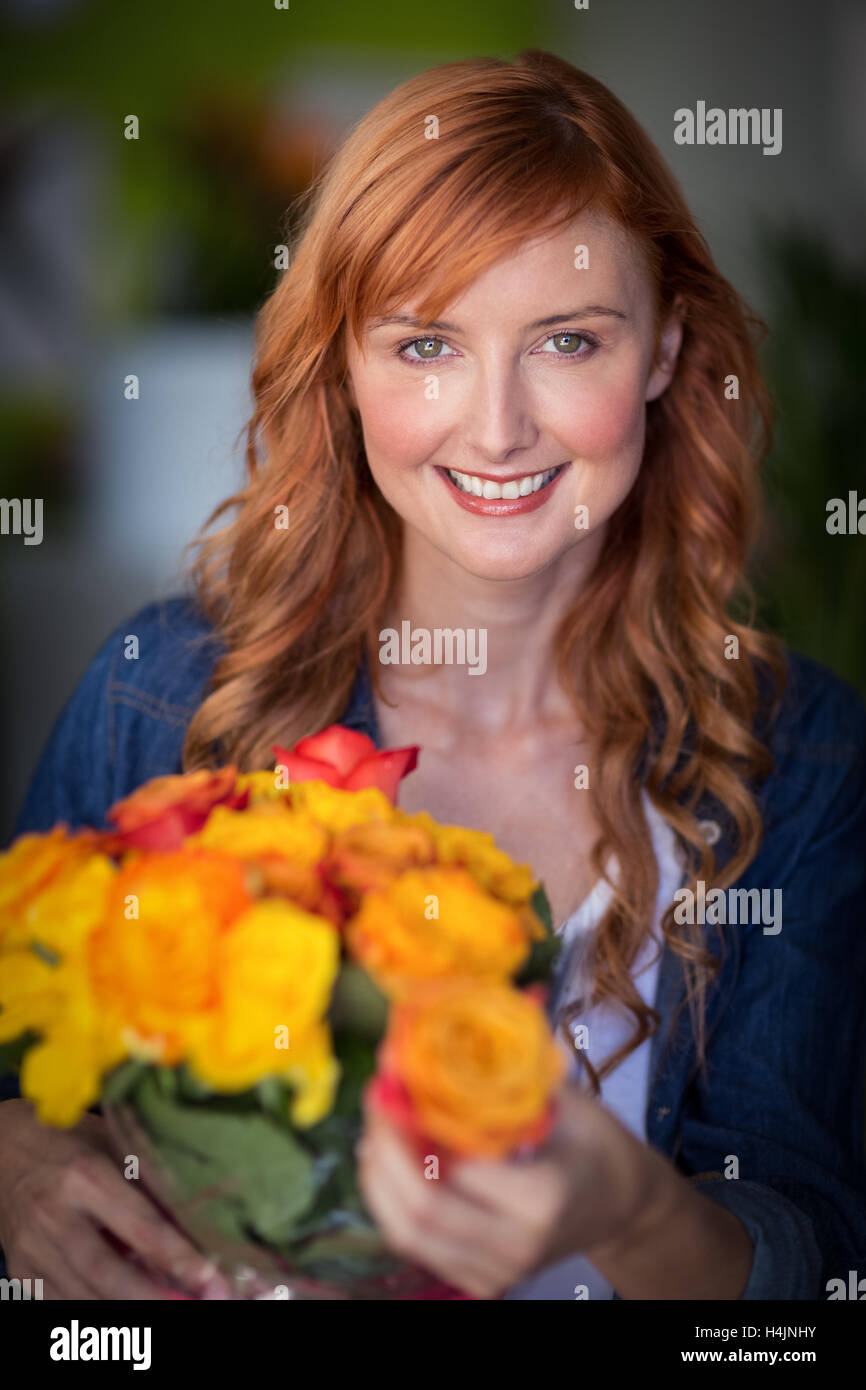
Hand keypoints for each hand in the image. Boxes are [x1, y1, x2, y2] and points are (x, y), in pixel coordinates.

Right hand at [0, 1099, 231, 1298]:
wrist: (0, 1148)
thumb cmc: (68, 1141)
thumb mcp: (111, 1144)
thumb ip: (148, 1180)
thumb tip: (197, 1219)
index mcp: (84, 1175)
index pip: (138, 1224)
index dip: (177, 1256)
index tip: (210, 1277)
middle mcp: (54, 1215)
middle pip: (107, 1272)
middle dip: (154, 1298)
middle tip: (196, 1307)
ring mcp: (32, 1248)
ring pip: (83, 1296)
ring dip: (129, 1313)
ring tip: (172, 1310)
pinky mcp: (20, 1269)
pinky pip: (59, 1303)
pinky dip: (95, 1313)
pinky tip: (128, 1314)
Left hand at [357, 1080, 667, 1298]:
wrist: (622, 1204)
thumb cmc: (597, 1144)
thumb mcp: (565, 1099)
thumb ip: (511, 1068)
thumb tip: (458, 1016)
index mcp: (541, 1199)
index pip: (454, 1171)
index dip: (410, 1125)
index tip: (392, 1078)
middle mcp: (516, 1246)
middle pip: (420, 1212)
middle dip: (384, 1151)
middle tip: (375, 1098)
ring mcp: (497, 1272)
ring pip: (408, 1234)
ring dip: (379, 1177)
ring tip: (375, 1125)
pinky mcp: (480, 1280)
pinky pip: (417, 1244)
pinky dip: (392, 1201)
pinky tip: (388, 1160)